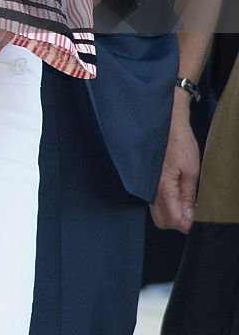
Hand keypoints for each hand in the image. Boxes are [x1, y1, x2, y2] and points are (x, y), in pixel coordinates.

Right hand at [150, 98, 199, 232]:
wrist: (166, 124)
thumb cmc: (180, 143)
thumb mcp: (191, 170)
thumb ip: (188, 196)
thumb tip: (190, 218)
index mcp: (163, 188)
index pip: (175, 221)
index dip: (189, 223)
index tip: (199, 216)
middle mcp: (151, 190)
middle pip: (163, 222)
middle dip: (179, 222)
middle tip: (193, 211)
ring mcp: (148, 186)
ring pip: (158, 214)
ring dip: (172, 213)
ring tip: (187, 202)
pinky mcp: (148, 182)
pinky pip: (155, 203)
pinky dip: (166, 205)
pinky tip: (177, 194)